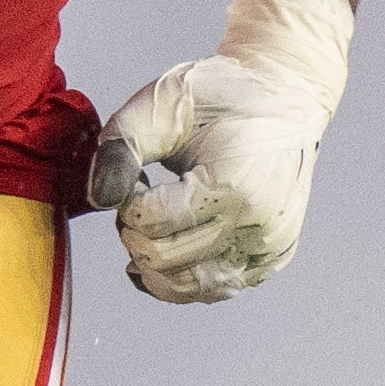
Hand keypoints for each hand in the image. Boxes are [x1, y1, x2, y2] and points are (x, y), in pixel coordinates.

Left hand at [89, 0, 354, 303]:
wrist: (285, 99)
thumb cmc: (220, 97)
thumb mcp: (160, 104)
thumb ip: (120, 146)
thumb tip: (99, 200)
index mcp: (234, 186)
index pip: (152, 224)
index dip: (127, 204)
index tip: (138, 177)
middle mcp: (259, 227)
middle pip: (164, 261)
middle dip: (135, 233)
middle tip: (141, 196)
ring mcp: (271, 248)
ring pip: (189, 287)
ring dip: (155, 259)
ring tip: (158, 219)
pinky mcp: (273, 258)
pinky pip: (215, 288)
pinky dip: (183, 274)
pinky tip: (172, 242)